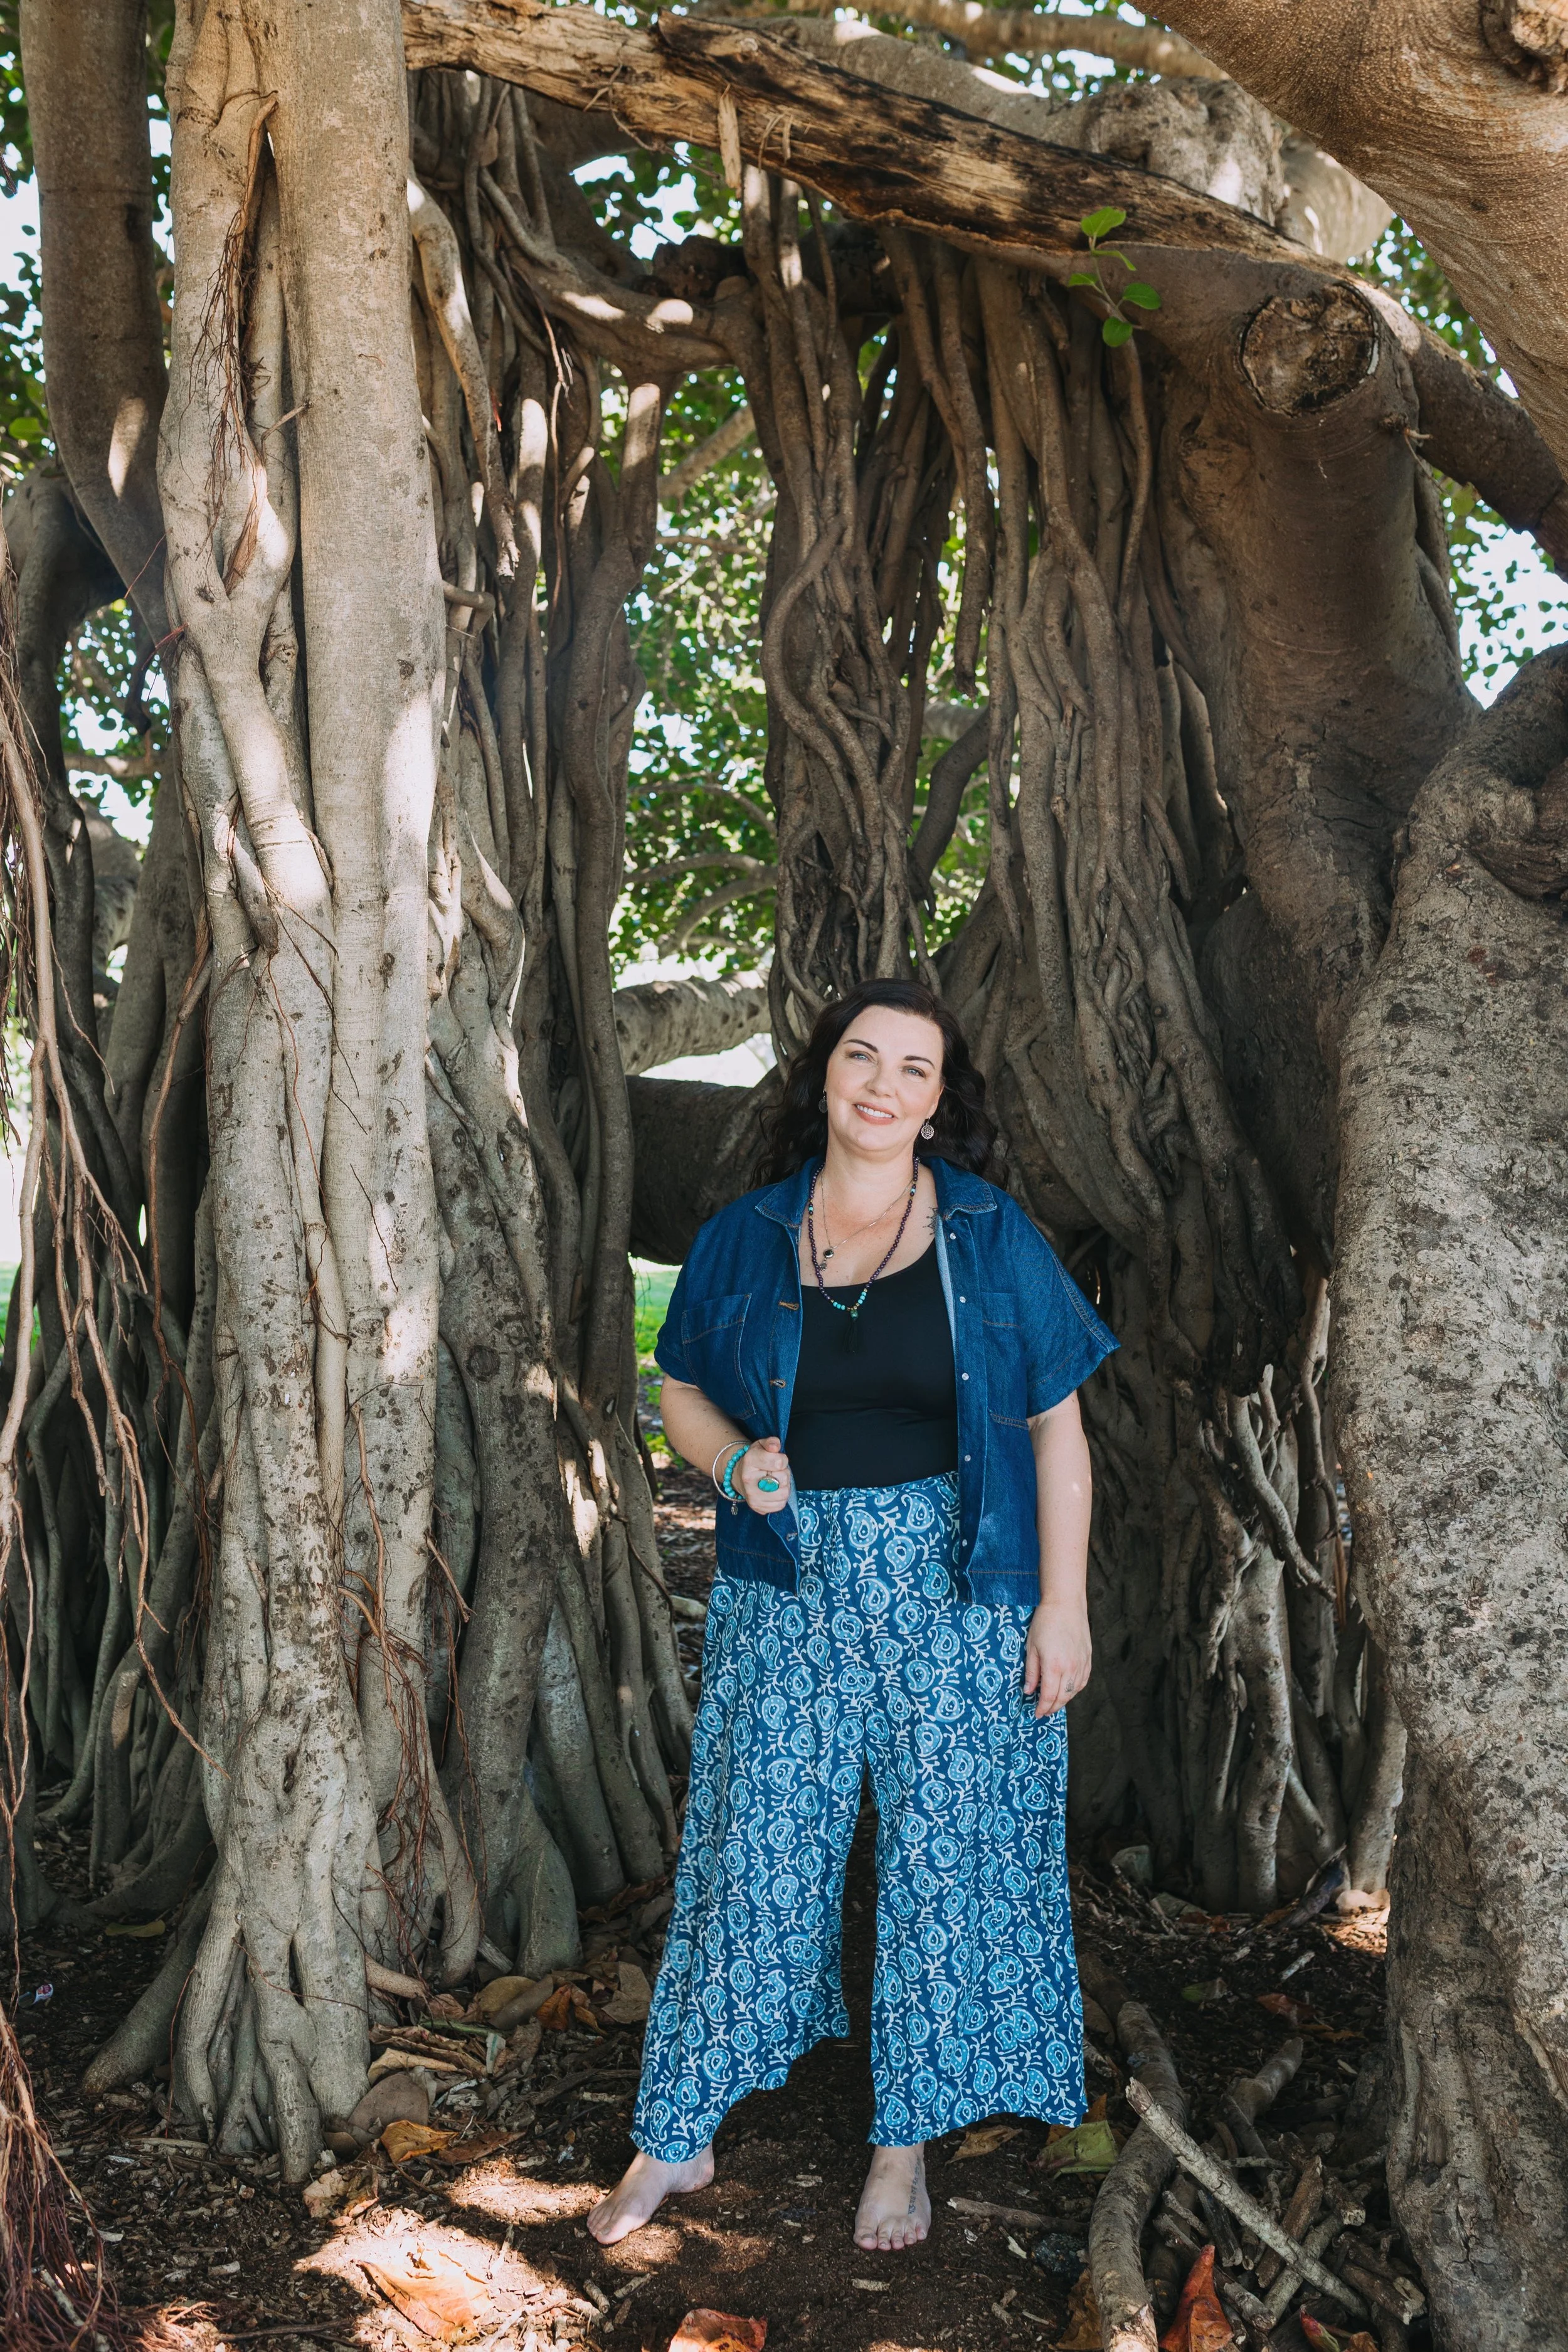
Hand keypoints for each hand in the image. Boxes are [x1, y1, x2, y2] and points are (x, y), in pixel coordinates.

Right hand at [738, 1436, 791, 1513]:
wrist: (740, 1476)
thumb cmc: (755, 1460)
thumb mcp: (761, 1445)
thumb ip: (771, 1442)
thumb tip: (775, 1446)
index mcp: (750, 1461)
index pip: (779, 1462)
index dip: (783, 1460)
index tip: (777, 1460)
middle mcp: (749, 1480)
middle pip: (783, 1479)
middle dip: (784, 1473)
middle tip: (775, 1471)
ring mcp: (752, 1496)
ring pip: (784, 1493)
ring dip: (784, 1487)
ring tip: (775, 1481)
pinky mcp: (758, 1508)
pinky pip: (781, 1504)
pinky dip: (780, 1498)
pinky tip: (773, 1491)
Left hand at [1023, 1595, 1090, 1718]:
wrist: (1065, 1604)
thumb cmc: (1045, 1622)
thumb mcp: (1031, 1646)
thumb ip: (1031, 1671)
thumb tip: (1029, 1691)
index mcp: (1054, 1665)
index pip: (1049, 1696)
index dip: (1042, 1708)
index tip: (1036, 1713)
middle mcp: (1071, 1667)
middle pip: (1062, 1697)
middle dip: (1052, 1708)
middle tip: (1044, 1712)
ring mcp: (1081, 1663)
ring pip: (1074, 1691)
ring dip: (1063, 1700)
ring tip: (1054, 1703)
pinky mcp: (1088, 1658)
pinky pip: (1082, 1681)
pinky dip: (1074, 1689)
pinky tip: (1067, 1690)